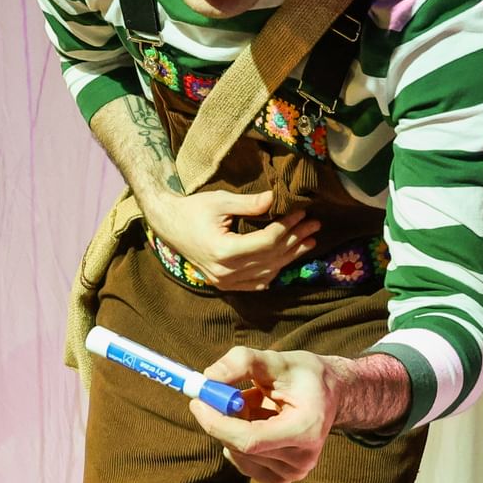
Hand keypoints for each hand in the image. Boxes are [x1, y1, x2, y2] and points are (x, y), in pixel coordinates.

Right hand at [140, 187, 317, 291]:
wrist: (168, 225)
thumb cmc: (192, 209)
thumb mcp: (220, 201)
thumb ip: (249, 203)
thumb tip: (275, 198)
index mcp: (224, 251)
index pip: (267, 242)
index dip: (287, 227)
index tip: (302, 213)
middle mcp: (225, 272)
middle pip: (271, 258)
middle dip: (295, 240)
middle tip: (314, 226)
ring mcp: (224, 281)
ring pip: (267, 272)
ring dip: (290, 257)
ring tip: (308, 241)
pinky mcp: (223, 283)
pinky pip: (256, 283)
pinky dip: (273, 272)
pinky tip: (286, 261)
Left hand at [188, 347, 336, 482]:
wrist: (330, 396)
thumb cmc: (305, 376)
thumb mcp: (277, 359)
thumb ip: (242, 362)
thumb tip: (207, 378)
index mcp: (306, 429)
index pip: (249, 439)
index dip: (217, 423)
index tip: (197, 401)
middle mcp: (302, 458)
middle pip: (240, 447)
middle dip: (219, 419)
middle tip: (214, 392)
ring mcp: (293, 473)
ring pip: (238, 454)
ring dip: (233, 428)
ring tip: (254, 405)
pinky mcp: (282, 479)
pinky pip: (243, 462)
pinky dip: (239, 442)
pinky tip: (257, 423)